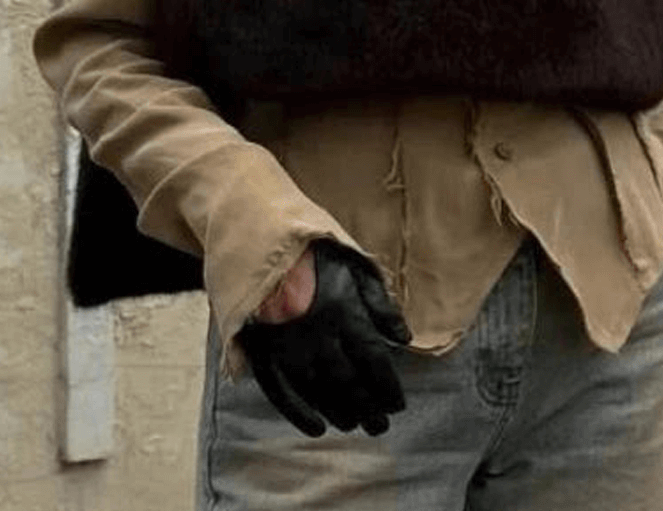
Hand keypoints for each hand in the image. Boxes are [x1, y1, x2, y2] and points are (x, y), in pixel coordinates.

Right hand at [238, 240, 410, 437]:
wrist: (258, 235)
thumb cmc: (312, 249)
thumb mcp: (353, 263)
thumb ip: (380, 302)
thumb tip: (404, 337)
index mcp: (342, 309)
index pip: (373, 360)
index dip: (389, 387)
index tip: (398, 405)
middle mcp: (316, 333)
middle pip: (349, 383)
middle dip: (369, 409)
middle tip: (382, 426)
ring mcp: (286, 345)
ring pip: (318, 392)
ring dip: (341, 413)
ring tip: (356, 425)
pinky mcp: (261, 350)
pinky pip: (280, 392)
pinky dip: (299, 415)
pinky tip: (317, 428)